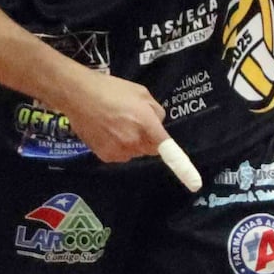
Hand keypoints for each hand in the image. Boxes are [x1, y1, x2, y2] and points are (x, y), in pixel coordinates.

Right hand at [52, 67, 169, 165]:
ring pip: (135, 152)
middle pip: (150, 148)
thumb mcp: (142, 93)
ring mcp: (118, 151)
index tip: (194, 182)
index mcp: (146, 124)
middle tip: (135, 122)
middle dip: (148, 138)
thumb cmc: (112, 90)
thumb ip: (156, 111)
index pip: (166, 148)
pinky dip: (118, 147)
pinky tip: (107, 132)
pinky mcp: (104, 156)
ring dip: (132, 143)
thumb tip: (158, 124)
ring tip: (117, 124)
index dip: (180, 164)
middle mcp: (134, 141)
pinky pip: (120, 155)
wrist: (78, 95)